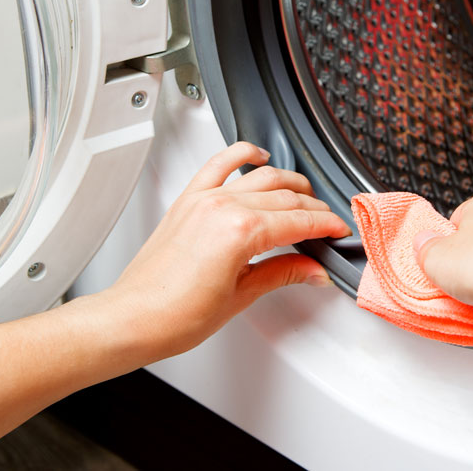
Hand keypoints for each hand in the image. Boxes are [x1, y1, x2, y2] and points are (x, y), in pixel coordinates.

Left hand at [96, 142, 350, 360]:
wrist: (133, 318)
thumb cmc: (176, 315)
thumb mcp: (241, 296)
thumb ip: (283, 273)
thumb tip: (313, 270)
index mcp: (241, 232)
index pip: (298, 221)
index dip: (326, 225)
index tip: (339, 230)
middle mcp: (223, 207)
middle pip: (285, 197)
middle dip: (314, 208)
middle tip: (328, 222)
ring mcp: (204, 199)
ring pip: (260, 176)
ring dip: (289, 182)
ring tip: (305, 196)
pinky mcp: (188, 199)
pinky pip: (218, 163)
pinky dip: (240, 154)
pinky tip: (257, 156)